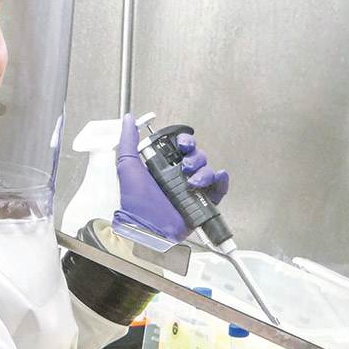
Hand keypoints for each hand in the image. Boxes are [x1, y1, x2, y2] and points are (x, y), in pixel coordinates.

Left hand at [112, 113, 229, 242]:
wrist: (147, 228)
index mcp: (163, 167)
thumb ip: (128, 141)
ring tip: (192, 182)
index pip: (181, 148)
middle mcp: (178, 177)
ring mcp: (190, 190)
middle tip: (185, 166)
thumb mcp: (128, 167)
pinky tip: (217, 177)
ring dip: (204, 172)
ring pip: (207, 171)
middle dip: (195, 157)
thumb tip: (128, 120)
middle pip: (197, 157)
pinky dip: (221, 181)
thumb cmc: (136, 202)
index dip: (185, 142)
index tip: (182, 144)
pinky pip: (218, 189)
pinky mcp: (201, 203)